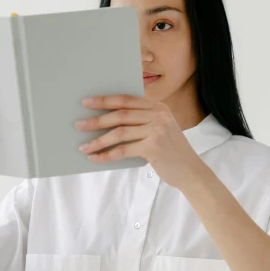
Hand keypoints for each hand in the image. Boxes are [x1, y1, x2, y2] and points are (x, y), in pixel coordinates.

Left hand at [75, 95, 202, 189]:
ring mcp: (157, 130)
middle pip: (120, 115)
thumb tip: (107, 121)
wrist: (190, 170)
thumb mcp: (160, 129)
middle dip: (96, 120)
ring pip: (119, 133)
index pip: (126, 100)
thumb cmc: (171, 151)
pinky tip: (96, 158)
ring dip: (98, 140)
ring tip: (84, 146)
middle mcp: (158, 115)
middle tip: (79, 125)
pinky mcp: (154, 147)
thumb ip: (142, 121)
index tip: (87, 102)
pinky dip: (107, 155)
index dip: (105, 100)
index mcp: (158, 107)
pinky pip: (123, 150)